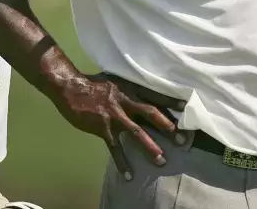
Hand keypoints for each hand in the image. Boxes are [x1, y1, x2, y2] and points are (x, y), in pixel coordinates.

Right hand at [50, 72, 187, 180]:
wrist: (70, 88)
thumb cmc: (93, 84)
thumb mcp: (116, 80)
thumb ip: (130, 89)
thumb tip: (145, 96)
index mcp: (129, 89)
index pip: (154, 95)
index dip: (170, 102)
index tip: (186, 108)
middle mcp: (125, 101)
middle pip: (150, 113)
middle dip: (167, 126)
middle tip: (181, 139)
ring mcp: (114, 115)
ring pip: (136, 132)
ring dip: (150, 147)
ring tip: (161, 160)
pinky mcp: (103, 128)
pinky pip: (115, 148)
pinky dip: (122, 162)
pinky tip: (129, 176)